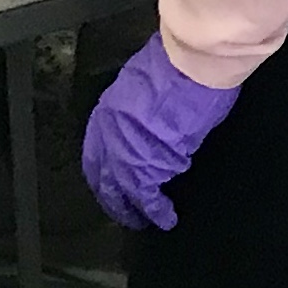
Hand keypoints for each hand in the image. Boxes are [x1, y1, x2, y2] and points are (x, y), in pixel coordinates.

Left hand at [82, 36, 240, 229]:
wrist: (191, 65)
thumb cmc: (178, 65)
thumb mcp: (145, 83)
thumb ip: (138, 106)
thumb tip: (145, 119)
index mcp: (107, 112)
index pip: (96, 151)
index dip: (103, 171)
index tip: (110, 182)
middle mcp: (108, 135)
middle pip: (103, 176)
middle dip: (112, 196)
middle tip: (122, 211)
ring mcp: (124, 152)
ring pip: (121, 192)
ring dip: (130, 210)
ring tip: (141, 221)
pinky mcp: (147, 167)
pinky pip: (148, 198)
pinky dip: (156, 212)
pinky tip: (166, 219)